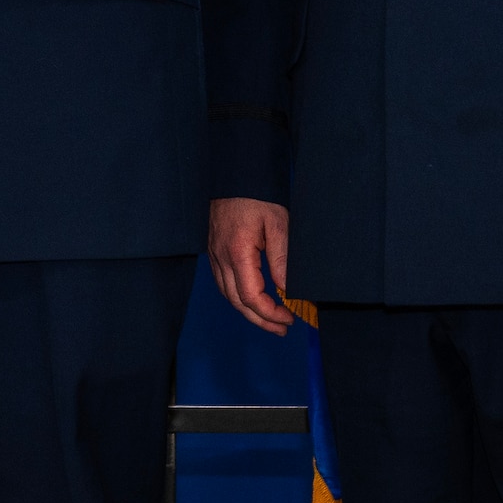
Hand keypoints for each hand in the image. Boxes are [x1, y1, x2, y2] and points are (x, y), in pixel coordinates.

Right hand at [207, 198, 294, 334]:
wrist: (235, 174)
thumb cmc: (256, 195)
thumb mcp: (278, 224)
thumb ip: (282, 259)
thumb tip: (287, 290)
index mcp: (237, 252)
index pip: (251, 296)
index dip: (269, 313)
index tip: (289, 318)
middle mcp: (221, 256)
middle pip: (237, 302)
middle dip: (260, 320)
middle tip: (282, 328)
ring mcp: (214, 253)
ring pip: (227, 294)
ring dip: (248, 311)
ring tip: (270, 318)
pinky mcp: (214, 249)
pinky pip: (223, 282)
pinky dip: (238, 296)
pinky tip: (252, 298)